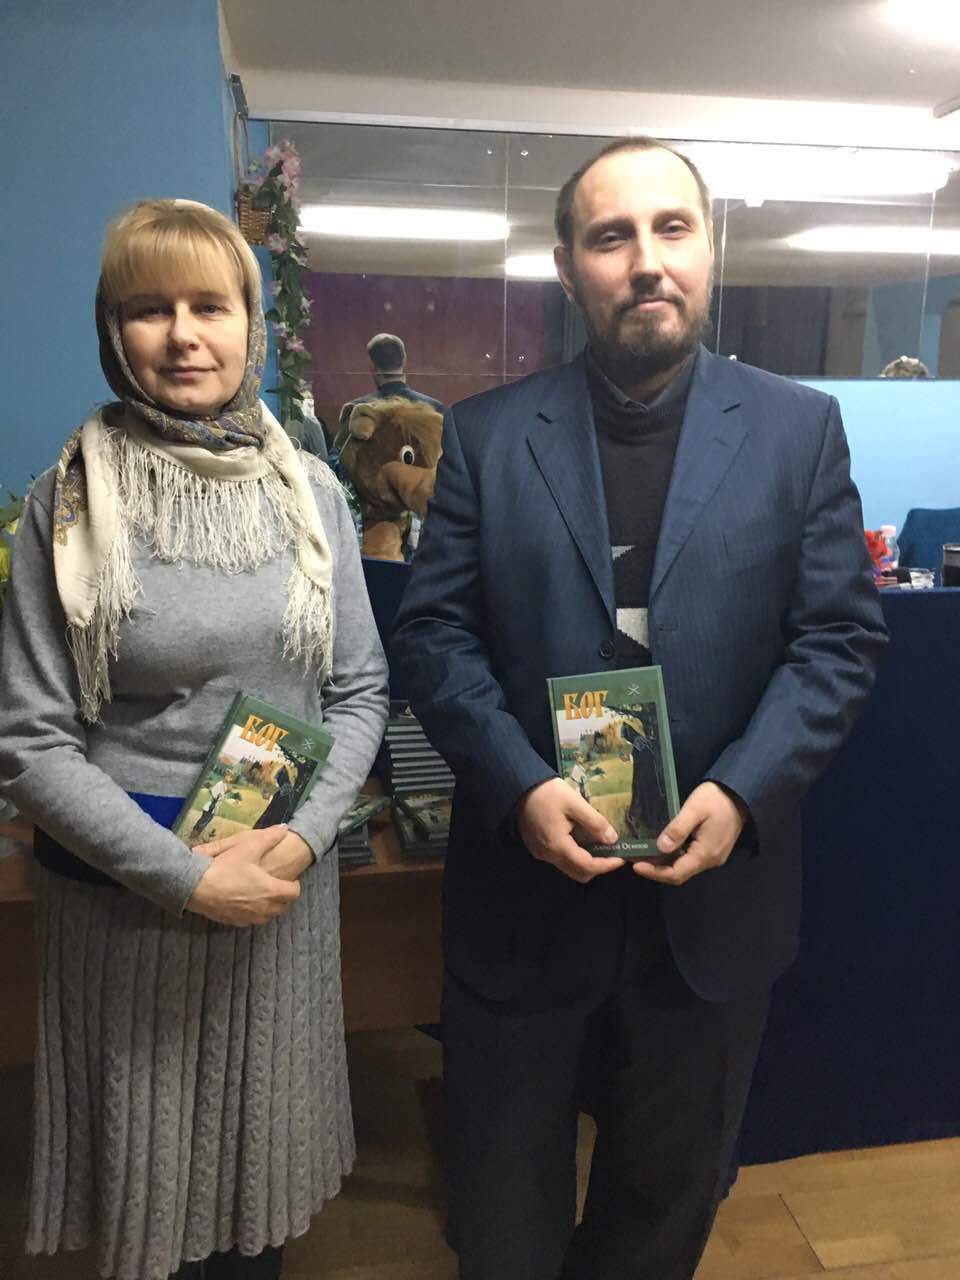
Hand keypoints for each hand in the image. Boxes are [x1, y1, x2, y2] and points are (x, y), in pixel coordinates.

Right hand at [187, 825, 300, 925]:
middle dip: (284, 897)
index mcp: (270, 890)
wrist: (196, 887)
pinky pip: (252, 921)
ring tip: (265, 894)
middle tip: (279, 886)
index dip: (295, 885)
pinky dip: (256, 913)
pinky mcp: (235, 922)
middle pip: (283, 907)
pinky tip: (248, 903)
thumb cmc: (225, 866)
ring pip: (269, 916)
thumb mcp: (248, 847)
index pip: (293, 893)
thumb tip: (285, 828)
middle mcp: (263, 908)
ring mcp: (249, 917)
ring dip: (271, 907)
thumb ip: (269, 837)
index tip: (290, 879)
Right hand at [516, 777, 623, 883]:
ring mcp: (540, 853)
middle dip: (598, 867)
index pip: (587, 866)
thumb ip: (595, 822)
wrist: (518, 786)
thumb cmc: (547, 792)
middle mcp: (548, 855)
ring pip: (569, 868)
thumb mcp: (575, 802)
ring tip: (599, 845)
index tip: (621, 858)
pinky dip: (574, 856)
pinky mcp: (537, 847)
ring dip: (586, 862)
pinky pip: (560, 859)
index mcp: (557, 845)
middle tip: (611, 853)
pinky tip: (581, 841)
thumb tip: (612, 839)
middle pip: (578, 873)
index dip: (606, 865)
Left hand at [632, 782, 746, 886]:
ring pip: (685, 867)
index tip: (635, 865)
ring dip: (664, 864)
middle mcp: (711, 860)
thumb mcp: (694, 809)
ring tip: (644, 854)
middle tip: (636, 859)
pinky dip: (674, 857)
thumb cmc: (717, 798)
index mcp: (706, 854)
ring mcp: (714, 855)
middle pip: (680, 874)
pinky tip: (662, 847)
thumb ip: (678, 829)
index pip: (676, 874)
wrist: (741, 792)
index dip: (654, 873)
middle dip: (656, 869)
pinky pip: (691, 859)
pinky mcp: (714, 849)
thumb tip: (660, 848)